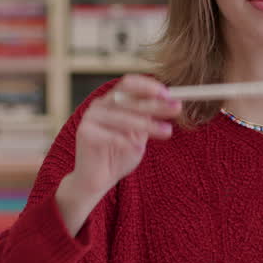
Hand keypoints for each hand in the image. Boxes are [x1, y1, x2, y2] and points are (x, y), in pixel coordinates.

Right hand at [56, 75, 180, 234]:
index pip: (129, 83)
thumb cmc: (120, 154)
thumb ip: (149, 119)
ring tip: (167, 132)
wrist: (98, 179)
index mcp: (111, 100)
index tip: (169, 94)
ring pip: (124, 117)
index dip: (149, 86)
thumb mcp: (139, 134)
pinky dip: (129, 143)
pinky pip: (113, 136)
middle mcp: (99, 105)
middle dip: (155, 104)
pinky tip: (138, 148)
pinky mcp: (86, 134)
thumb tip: (173, 104)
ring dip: (149, 124)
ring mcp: (90, 118)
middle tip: (176, 108)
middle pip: (129, 99)